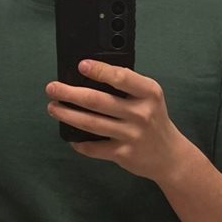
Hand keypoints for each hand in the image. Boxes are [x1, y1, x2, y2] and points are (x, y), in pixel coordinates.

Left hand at [46, 59, 186, 182]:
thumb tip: (89, 76)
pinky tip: (70, 137)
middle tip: (52, 88)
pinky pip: (95, 147)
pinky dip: (80, 143)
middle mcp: (141, 113)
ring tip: (53, 107)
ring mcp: (132, 135)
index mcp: (148, 92)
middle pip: (98, 101)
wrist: (169, 155)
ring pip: (92, 123)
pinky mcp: (123, 154)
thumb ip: (127, 86)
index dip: (99, 71)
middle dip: (70, 93)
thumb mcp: (149, 97)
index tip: (80, 65)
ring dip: (68, 114)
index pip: (122, 77)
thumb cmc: (153, 119)